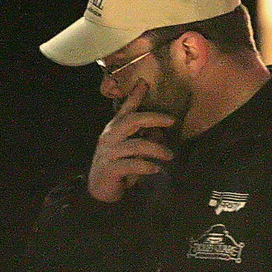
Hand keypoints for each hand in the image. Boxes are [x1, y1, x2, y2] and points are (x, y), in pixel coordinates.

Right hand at [87, 81, 174, 202]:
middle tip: (172, 121)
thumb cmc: (117, 166)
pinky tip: (155, 169)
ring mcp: (108, 153)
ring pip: (135, 145)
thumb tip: (160, 132)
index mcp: (114, 130)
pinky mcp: (109, 169)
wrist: (99, 189)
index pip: (125, 110)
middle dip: (153, 118)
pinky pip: (131, 165)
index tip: (144, 82)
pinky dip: (146, 166)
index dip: (134, 95)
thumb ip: (143, 138)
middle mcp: (109, 138)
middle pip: (131, 121)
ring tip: (169, 155)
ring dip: (156, 149)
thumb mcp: (130, 149)